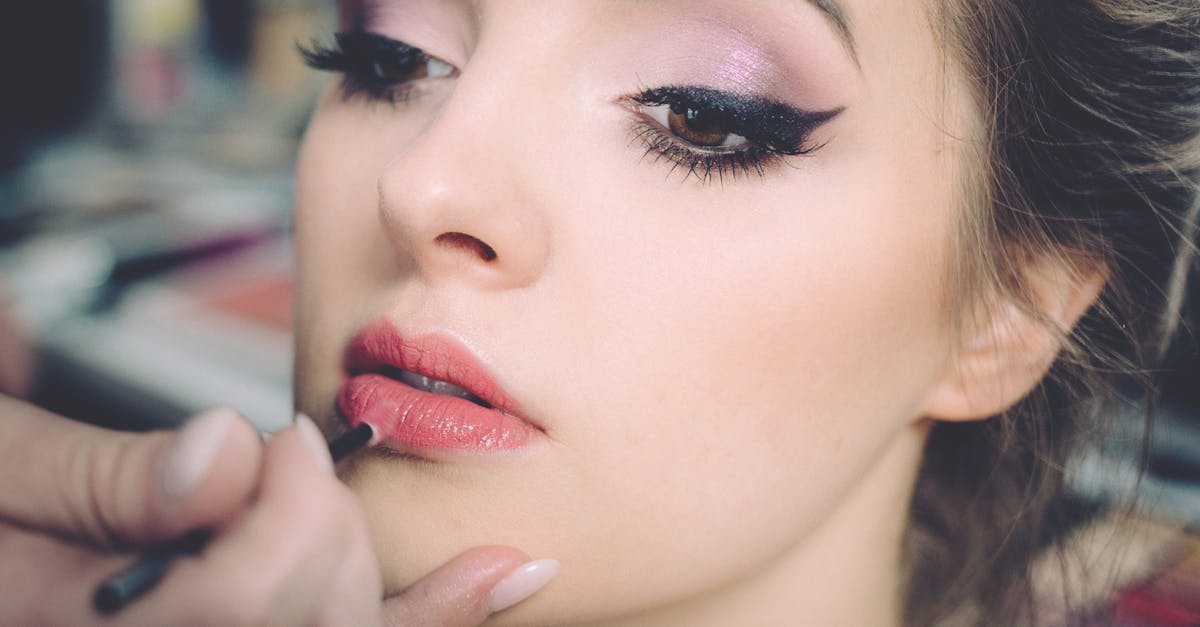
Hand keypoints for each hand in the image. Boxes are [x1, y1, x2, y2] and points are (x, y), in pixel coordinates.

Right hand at [0, 396, 555, 624]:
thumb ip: (102, 473)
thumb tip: (229, 455)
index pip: (244, 603)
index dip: (284, 510)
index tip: (279, 441)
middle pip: (314, 617)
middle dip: (326, 526)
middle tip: (289, 463)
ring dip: (371, 565)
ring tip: (347, 505)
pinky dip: (430, 612)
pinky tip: (502, 575)